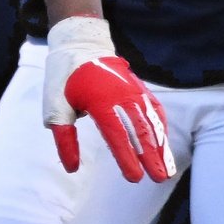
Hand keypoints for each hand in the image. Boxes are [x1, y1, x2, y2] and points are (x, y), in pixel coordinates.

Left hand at [43, 15, 173, 182]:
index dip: (127, 157)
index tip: (134, 178)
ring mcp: (134, 91)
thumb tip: (72, 168)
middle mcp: (122, 96)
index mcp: (100, 101)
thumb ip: (64, 138)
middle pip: (140, 130)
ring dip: (161, 146)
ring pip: (151, 122)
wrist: (81, 44)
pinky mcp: (139, 88)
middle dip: (152, 157)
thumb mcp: (55, 107)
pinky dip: (160, 128)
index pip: (117, 135)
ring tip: (167, 168)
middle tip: (160, 178)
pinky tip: (163, 143)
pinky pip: (154, 110)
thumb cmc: (64, 79)